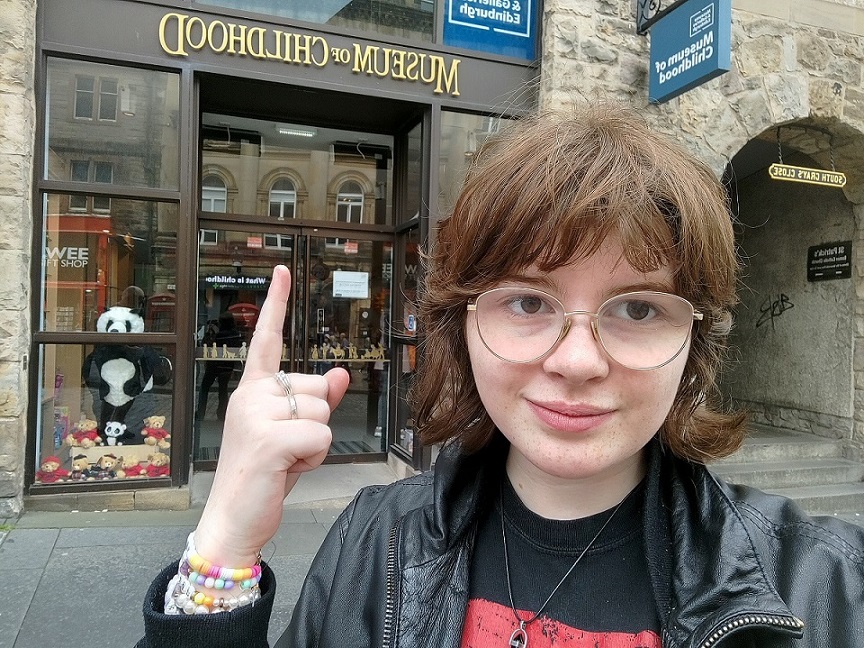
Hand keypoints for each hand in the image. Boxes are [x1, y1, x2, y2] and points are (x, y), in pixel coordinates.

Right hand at [194, 265, 349, 566]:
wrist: (233, 519)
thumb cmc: (263, 475)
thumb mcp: (292, 433)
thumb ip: (318, 401)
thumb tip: (342, 372)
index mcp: (252, 390)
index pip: (266, 339)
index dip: (277, 304)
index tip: (282, 270)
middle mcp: (250, 395)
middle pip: (319, 387)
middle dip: (315, 421)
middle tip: (286, 449)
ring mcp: (256, 414)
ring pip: (323, 411)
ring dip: (315, 441)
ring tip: (286, 459)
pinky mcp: (269, 437)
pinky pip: (320, 434)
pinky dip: (315, 456)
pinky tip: (288, 468)